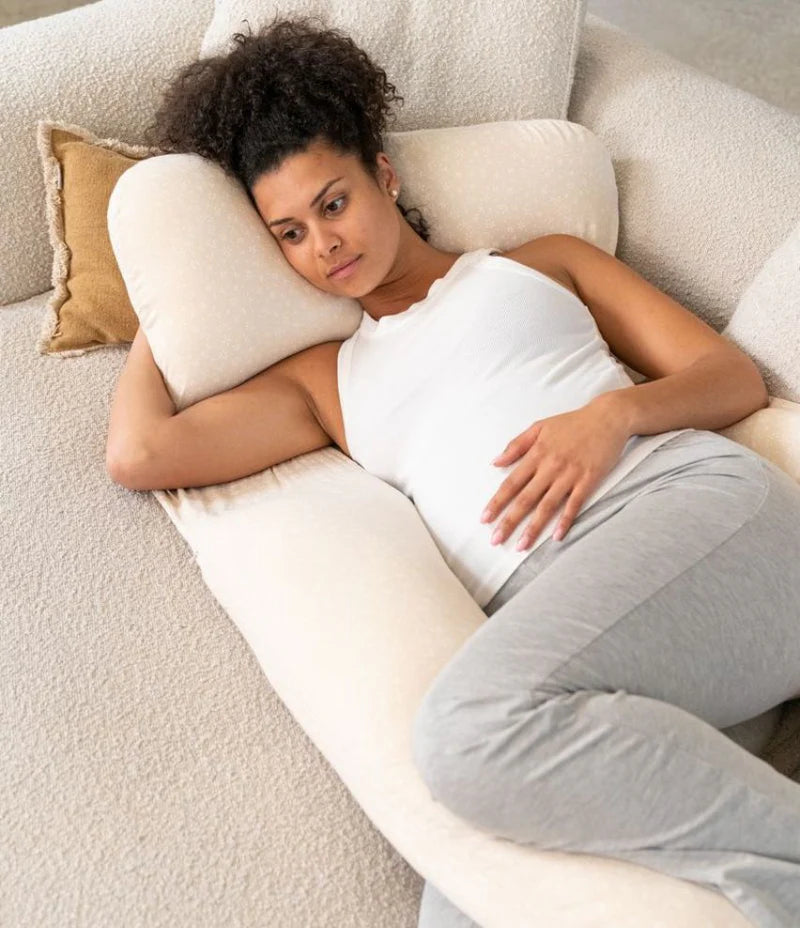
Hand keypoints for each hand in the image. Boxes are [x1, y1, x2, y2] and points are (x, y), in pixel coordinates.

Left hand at [480, 398, 629, 549]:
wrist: (608, 417)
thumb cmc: (572, 423)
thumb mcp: (539, 427)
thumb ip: (516, 445)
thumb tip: (495, 462)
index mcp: (536, 454)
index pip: (511, 483)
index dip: (497, 502)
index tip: (485, 518)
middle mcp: (550, 467)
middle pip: (525, 499)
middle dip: (509, 521)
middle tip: (496, 540)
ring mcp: (570, 475)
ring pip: (547, 506)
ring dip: (533, 528)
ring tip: (521, 545)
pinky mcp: (589, 480)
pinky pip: (575, 504)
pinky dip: (565, 521)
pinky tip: (556, 537)